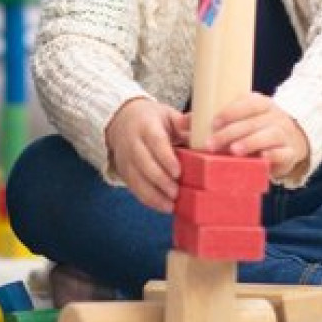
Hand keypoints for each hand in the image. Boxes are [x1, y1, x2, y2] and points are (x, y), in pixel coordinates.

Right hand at [105, 98, 187, 212]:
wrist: (121, 120)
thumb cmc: (151, 119)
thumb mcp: (167, 114)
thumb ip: (183, 124)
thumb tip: (200, 134)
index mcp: (146, 126)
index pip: (155, 142)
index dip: (166, 159)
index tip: (178, 172)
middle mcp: (133, 143)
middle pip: (145, 164)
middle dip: (161, 181)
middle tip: (176, 192)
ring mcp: (126, 159)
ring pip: (137, 180)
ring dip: (154, 195)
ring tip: (171, 205)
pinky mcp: (124, 173)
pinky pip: (135, 189)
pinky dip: (148, 200)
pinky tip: (163, 207)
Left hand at [205, 92, 309, 180]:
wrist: (292, 140)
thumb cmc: (257, 128)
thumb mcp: (240, 120)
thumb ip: (215, 121)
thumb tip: (182, 122)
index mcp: (260, 103)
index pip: (247, 103)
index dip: (230, 112)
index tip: (213, 123)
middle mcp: (274, 115)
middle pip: (252, 122)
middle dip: (230, 133)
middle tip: (211, 145)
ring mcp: (283, 133)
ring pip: (269, 134)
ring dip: (250, 142)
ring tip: (233, 151)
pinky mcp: (290, 152)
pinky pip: (283, 152)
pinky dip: (273, 154)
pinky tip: (262, 158)